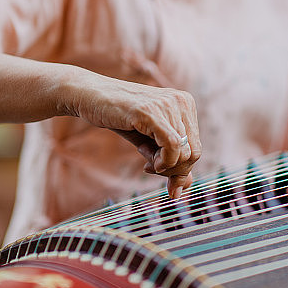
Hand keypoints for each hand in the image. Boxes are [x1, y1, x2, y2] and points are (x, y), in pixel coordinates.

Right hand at [60, 72, 201, 198]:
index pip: (197, 147)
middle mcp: (182, 101)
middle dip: (174, 170)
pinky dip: (164, 162)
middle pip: (194, 153)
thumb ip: (169, 162)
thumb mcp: (149, 142)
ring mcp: (168, 105)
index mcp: (186, 104)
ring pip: (185, 152)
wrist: (90, 98)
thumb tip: (183, 190)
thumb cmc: (120, 119)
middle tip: (151, 168)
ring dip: (165, 167)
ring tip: (147, 161)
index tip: (159, 170)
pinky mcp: (151, 112)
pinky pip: (172, 146)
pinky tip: (149, 163)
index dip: (180, 168)